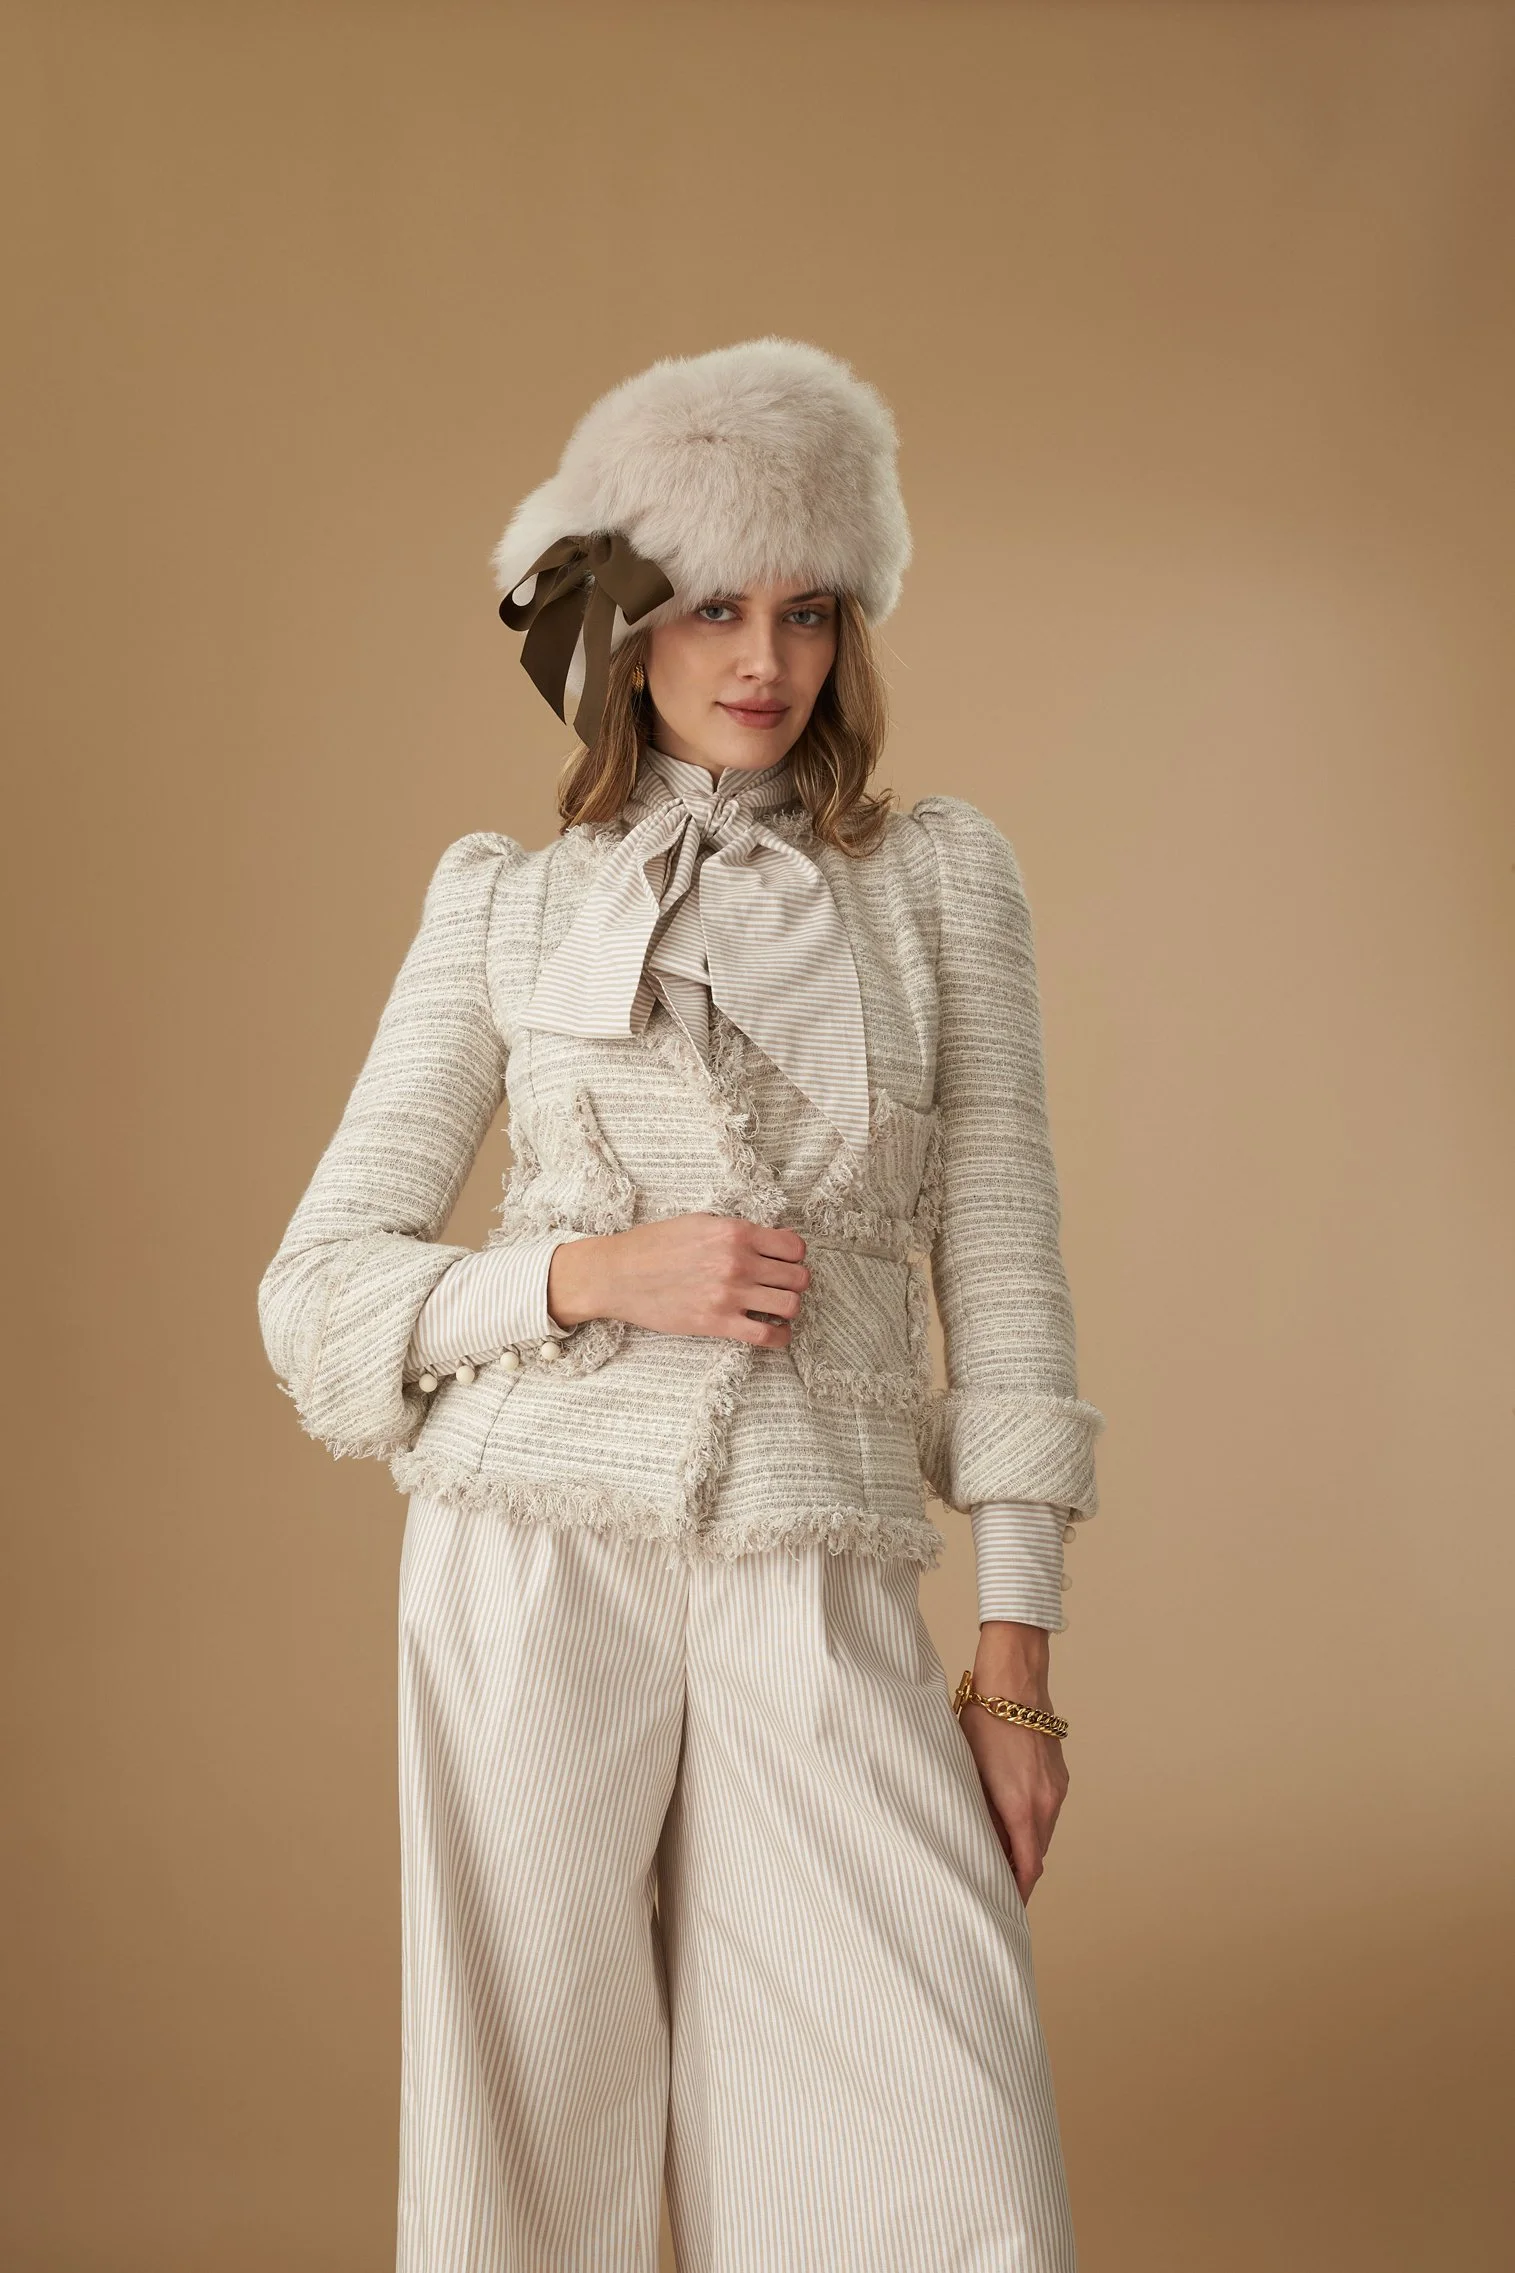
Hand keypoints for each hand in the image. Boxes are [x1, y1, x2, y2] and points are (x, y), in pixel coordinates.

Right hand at [547, 1214, 810, 1346]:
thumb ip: (734, 1231)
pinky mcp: (718, 1323)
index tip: (784, 1261)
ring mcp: (730, 1295)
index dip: (794, 1255)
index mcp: (735, 1232)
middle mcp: (738, 1262)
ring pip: (791, 1306)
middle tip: (780, 1286)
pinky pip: (769, 1336)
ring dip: (788, 1308)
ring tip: (776, 1309)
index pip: (794, 1246)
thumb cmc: (653, 1245)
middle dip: (794, 1282)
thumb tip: (765, 1241)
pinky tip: (774, 1332)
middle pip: (798, 1277)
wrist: (617, 1274)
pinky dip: (780, 1337)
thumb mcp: (698, 1222)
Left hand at [957, 1621, 1068, 1905]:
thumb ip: (979, 1812)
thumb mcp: (970, 1771)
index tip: (1006, 1908)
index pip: (1026, 1869)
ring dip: (1025, 1847)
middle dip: (1018, 1873)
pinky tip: (1011, 1819)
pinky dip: (1032, 1823)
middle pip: (1035, 1854)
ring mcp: (1056, 1788)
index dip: (1017, 1893)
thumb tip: (978, 1844)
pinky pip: (1046, 1811)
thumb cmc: (983, 1722)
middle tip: (996, 1888)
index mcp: (1023, 1808)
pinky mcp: (1058, 1774)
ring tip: (1000, 1856)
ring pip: (1042, 1832)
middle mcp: (1046, 1803)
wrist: (1013, 1681)